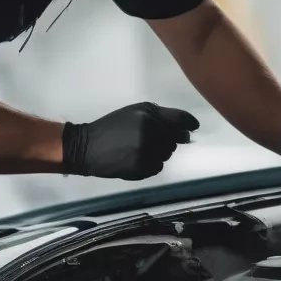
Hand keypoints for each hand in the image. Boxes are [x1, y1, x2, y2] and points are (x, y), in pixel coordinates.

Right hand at [63, 103, 198, 179]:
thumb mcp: (134, 112)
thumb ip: (160, 116)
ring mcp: (147, 151)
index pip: (180, 119)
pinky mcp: (141, 167)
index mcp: (149, 114)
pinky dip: (152, 163)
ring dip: (160, 151)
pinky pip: (159, 166)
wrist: (87, 147)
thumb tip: (186, 130)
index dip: (190, 123)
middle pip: (176, 138)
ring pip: (168, 153)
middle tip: (152, 139)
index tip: (193, 127)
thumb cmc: (111, 126)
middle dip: (169, 139)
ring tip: (140, 148)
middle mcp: (151, 131)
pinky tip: (137, 158)